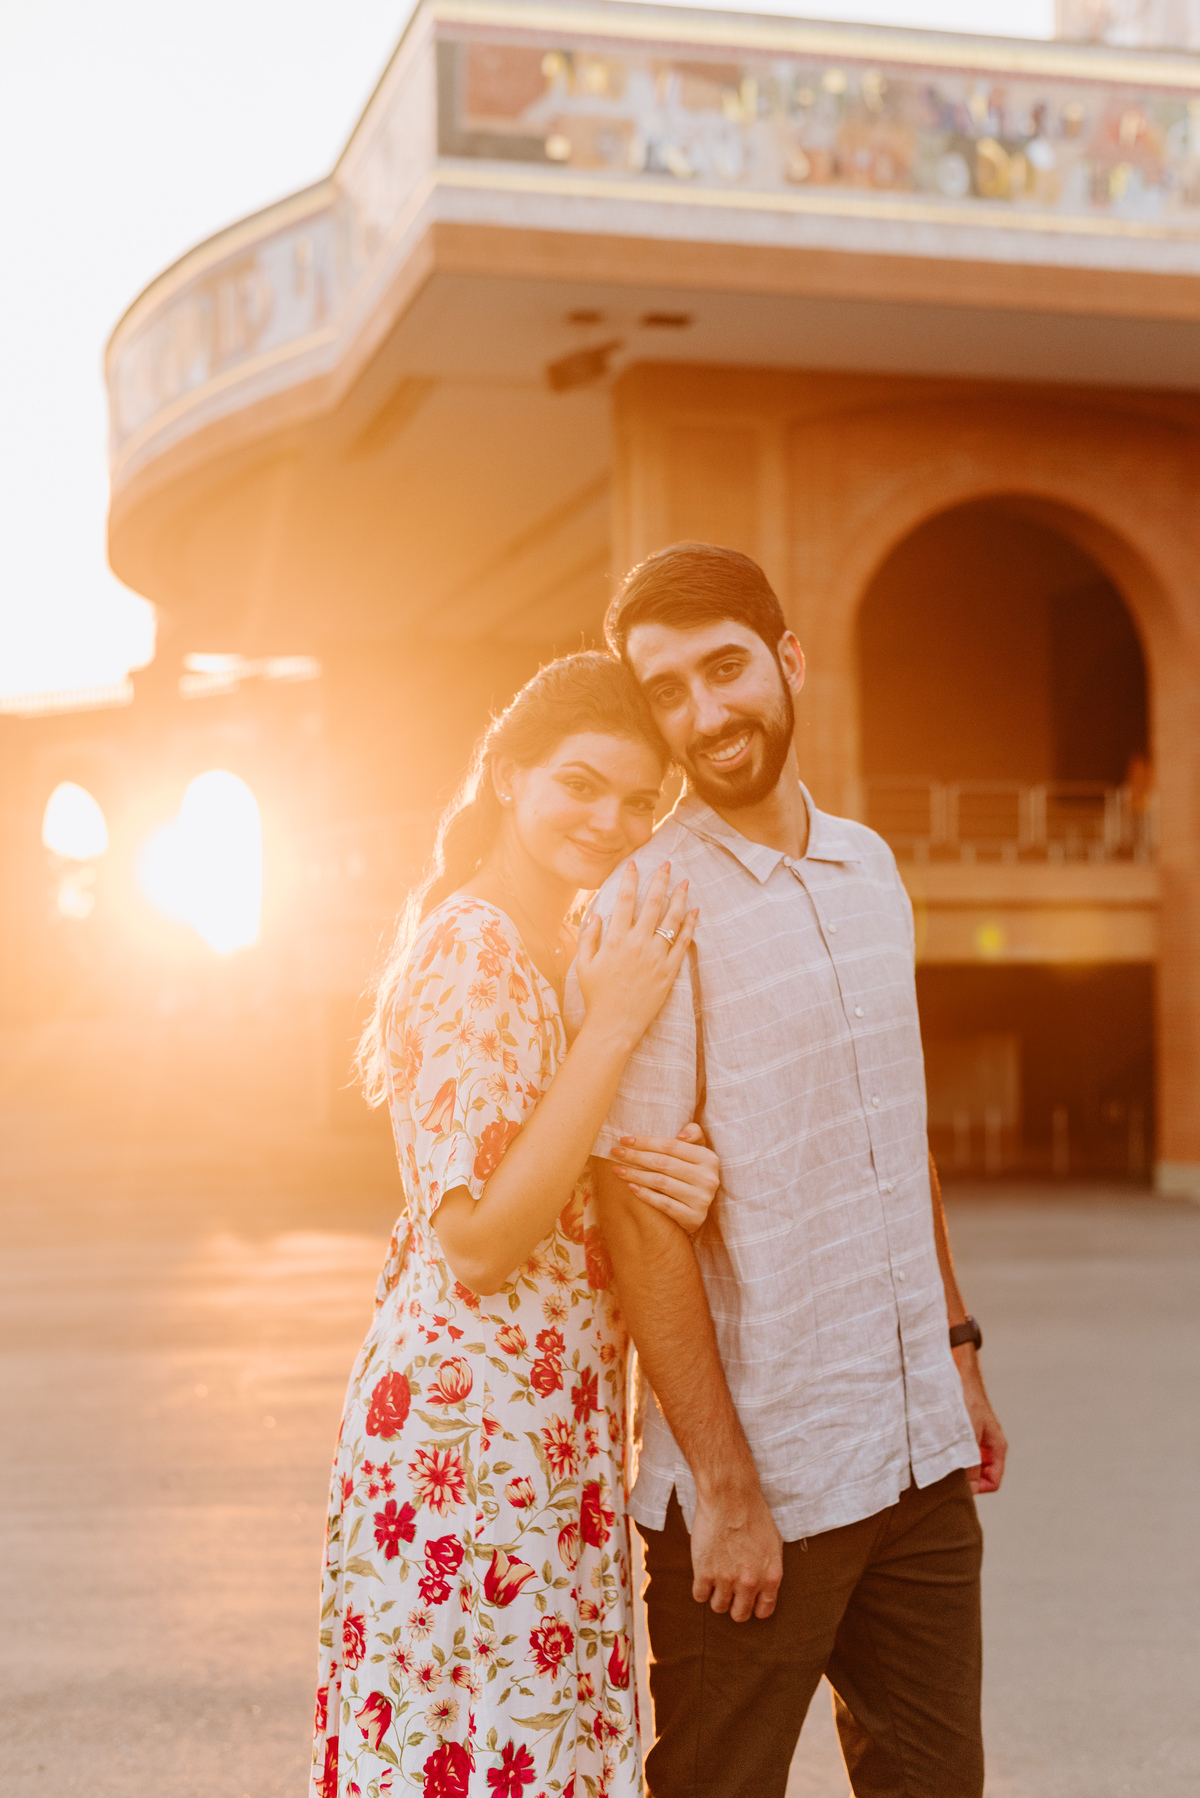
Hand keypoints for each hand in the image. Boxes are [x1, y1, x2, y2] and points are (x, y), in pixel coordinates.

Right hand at [574, 861, 697, 1048]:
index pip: (624, 901)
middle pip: (652, 904)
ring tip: (685, 882)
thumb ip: (588, 936)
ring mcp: (656, 957)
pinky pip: (682, 943)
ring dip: (679, 898)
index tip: (634, 864)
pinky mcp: (669, 971)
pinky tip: (694, 911)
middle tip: (666, 864)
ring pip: (671, 920)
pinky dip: (690, 925)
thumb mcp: (584, 964)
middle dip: (660, 881)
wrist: (614, 1024)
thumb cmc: (596, 995)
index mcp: (615, 939)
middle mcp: (637, 944)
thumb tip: (596, 914)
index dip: (630, 880)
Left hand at [608, 1122, 718, 1233]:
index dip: (645, 1142)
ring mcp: (702, 1199)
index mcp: (709, 1158)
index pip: (671, 1146)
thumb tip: (681, 1135)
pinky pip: (663, 1204)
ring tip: (617, 1170)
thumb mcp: (697, 1151)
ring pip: (660, 1183)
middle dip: (636, 1156)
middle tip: (615, 1153)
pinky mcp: (694, 1217)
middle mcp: (708, 1178)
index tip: (624, 1139)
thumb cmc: (692, 1172)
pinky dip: (645, 1195)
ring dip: (635, 1175)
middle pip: (663, 1163)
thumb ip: (693, 1134)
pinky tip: (631, 1187)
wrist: (699, 1209)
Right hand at [690, 1479, 782, 1621]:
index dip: (754, 1606)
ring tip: (716, 1579)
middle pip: (739, 1615)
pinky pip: (700, 1596)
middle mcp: (750, 1583)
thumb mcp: (773, 1543)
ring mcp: (726, 1579)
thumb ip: (768, 1569)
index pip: (763, 1611)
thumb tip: (763, 1585)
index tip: (747, 1600)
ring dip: (716, 1595)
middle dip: (735, 1605)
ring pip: (718, 1607)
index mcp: (771, 1576)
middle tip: (730, 1591)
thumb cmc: (753, 1513)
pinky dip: (701, 1587)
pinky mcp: (704, 1572)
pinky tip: (704, 1574)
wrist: (729, 1496)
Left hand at [954, 1346, 1006, 1494]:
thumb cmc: (966, 1399)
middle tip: (945, 1476)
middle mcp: (988, 1446)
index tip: (958, 1485)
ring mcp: (976, 1440)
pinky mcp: (964, 1433)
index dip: (976, 1488)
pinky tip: (937, 1450)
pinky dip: (950, 1455)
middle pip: (980, 1476)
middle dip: (965, 1479)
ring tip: (940, 1461)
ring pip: (969, 1465)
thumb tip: (967, 1487)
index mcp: (997, 1448)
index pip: (992, 1482)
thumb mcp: (969, 1433)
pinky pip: (960, 1453)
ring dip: (956, 1466)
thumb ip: (970, 1460)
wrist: (957, 1373)